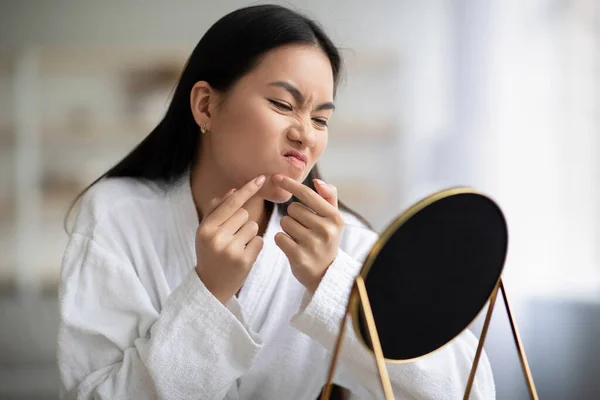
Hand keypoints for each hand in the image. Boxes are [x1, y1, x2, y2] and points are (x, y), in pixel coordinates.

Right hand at [195, 175, 265, 303]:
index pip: (231, 203)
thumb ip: (216, 209)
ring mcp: (231, 250)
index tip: (261, 178)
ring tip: (236, 247)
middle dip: (241, 222)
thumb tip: (233, 190)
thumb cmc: (210, 253)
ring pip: (253, 226)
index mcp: (206, 228)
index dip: (247, 189)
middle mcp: (217, 238)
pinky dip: (254, 246)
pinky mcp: (245, 261)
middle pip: (244, 214)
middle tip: (230, 238)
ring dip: (248, 234)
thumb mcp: (206, 231)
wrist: (211, 286)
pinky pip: (259, 240)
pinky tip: (243, 255)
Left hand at [272, 174, 342, 292]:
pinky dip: (282, 240)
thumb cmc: (326, 239)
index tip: (276, 177)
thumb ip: (328, 197)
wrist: (326, 273)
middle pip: (292, 209)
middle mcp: (326, 230)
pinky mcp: (299, 257)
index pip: (308, 195)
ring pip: (284, 222)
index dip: (290, 184)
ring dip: (288, 229)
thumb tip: (318, 182)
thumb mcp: (333, 219)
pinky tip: (293, 247)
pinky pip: (279, 237)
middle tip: (304, 228)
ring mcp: (312, 244)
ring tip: (300, 238)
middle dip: (294, 216)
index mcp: (335, 217)